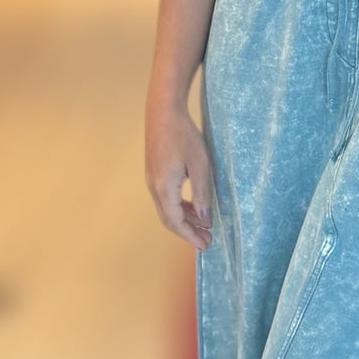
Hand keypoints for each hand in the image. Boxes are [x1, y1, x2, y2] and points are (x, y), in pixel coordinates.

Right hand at [146, 95, 215, 247]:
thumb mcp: (200, 165)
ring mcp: (152, 180)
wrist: (163, 112)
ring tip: (204, 225)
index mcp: (164, 188)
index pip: (176, 222)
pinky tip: (193, 207)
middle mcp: (154, 187)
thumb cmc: (184, 135)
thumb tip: (204, 218)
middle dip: (188, 232)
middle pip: (169, 219)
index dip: (190, 236)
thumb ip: (202, 193)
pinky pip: (165, 198)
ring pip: (167, 209)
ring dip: (184, 219)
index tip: (205, 246)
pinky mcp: (154, 172)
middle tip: (207, 240)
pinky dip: (179, 207)